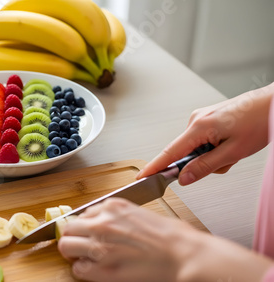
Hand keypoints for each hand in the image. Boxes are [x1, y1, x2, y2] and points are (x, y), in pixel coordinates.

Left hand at [58, 198, 272, 281]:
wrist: (184, 255)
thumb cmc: (173, 237)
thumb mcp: (141, 213)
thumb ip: (118, 216)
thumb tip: (107, 222)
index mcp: (112, 206)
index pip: (82, 214)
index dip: (85, 226)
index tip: (88, 233)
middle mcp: (101, 222)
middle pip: (68, 228)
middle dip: (74, 238)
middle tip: (82, 246)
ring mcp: (99, 244)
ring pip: (66, 246)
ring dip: (74, 253)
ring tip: (86, 259)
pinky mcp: (102, 268)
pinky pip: (78, 269)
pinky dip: (84, 271)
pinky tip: (97, 271)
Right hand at [137, 82, 273, 184]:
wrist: (273, 103)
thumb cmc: (259, 121)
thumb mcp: (233, 152)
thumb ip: (205, 167)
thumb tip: (184, 178)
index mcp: (199, 126)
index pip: (169, 153)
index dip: (154, 167)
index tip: (142, 177)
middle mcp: (196, 119)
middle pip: (186, 153)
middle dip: (203, 163)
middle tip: (227, 160)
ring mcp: (202, 118)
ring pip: (198, 149)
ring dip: (214, 156)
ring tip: (235, 148)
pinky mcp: (209, 118)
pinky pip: (204, 141)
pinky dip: (216, 148)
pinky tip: (231, 143)